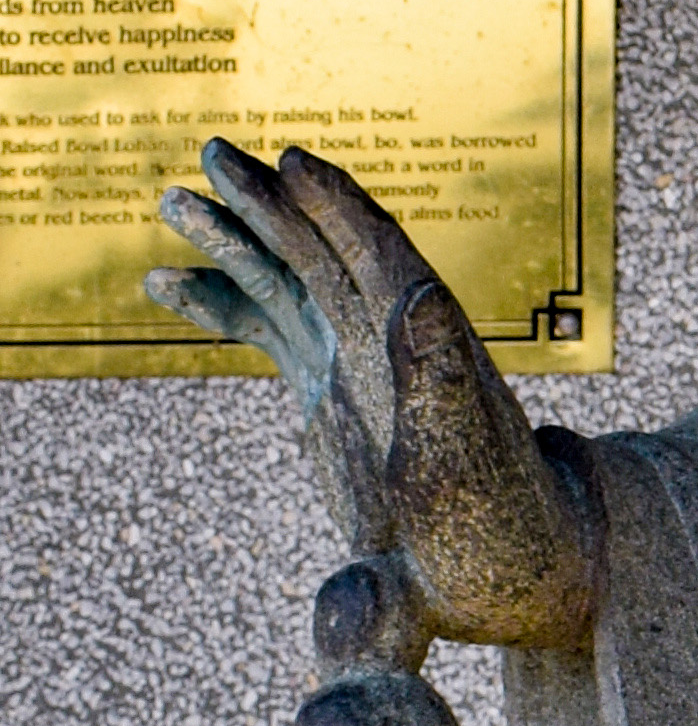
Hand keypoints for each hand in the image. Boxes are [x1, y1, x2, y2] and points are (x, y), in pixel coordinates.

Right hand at [149, 143, 595, 650]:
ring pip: (290, 280)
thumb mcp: (466, 458)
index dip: (340, 206)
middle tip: (214, 152)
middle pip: (327, 250)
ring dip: (237, 239)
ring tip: (173, 201)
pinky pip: (269, 329)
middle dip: (272, 202)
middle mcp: (391, 341)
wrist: (506, 572)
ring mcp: (355, 361)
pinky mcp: (326, 391)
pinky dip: (221, 303)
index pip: (383, 255)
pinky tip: (163, 284)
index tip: (293, 161)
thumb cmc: (499, 527)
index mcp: (432, 344)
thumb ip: (440, 382)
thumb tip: (416, 291)